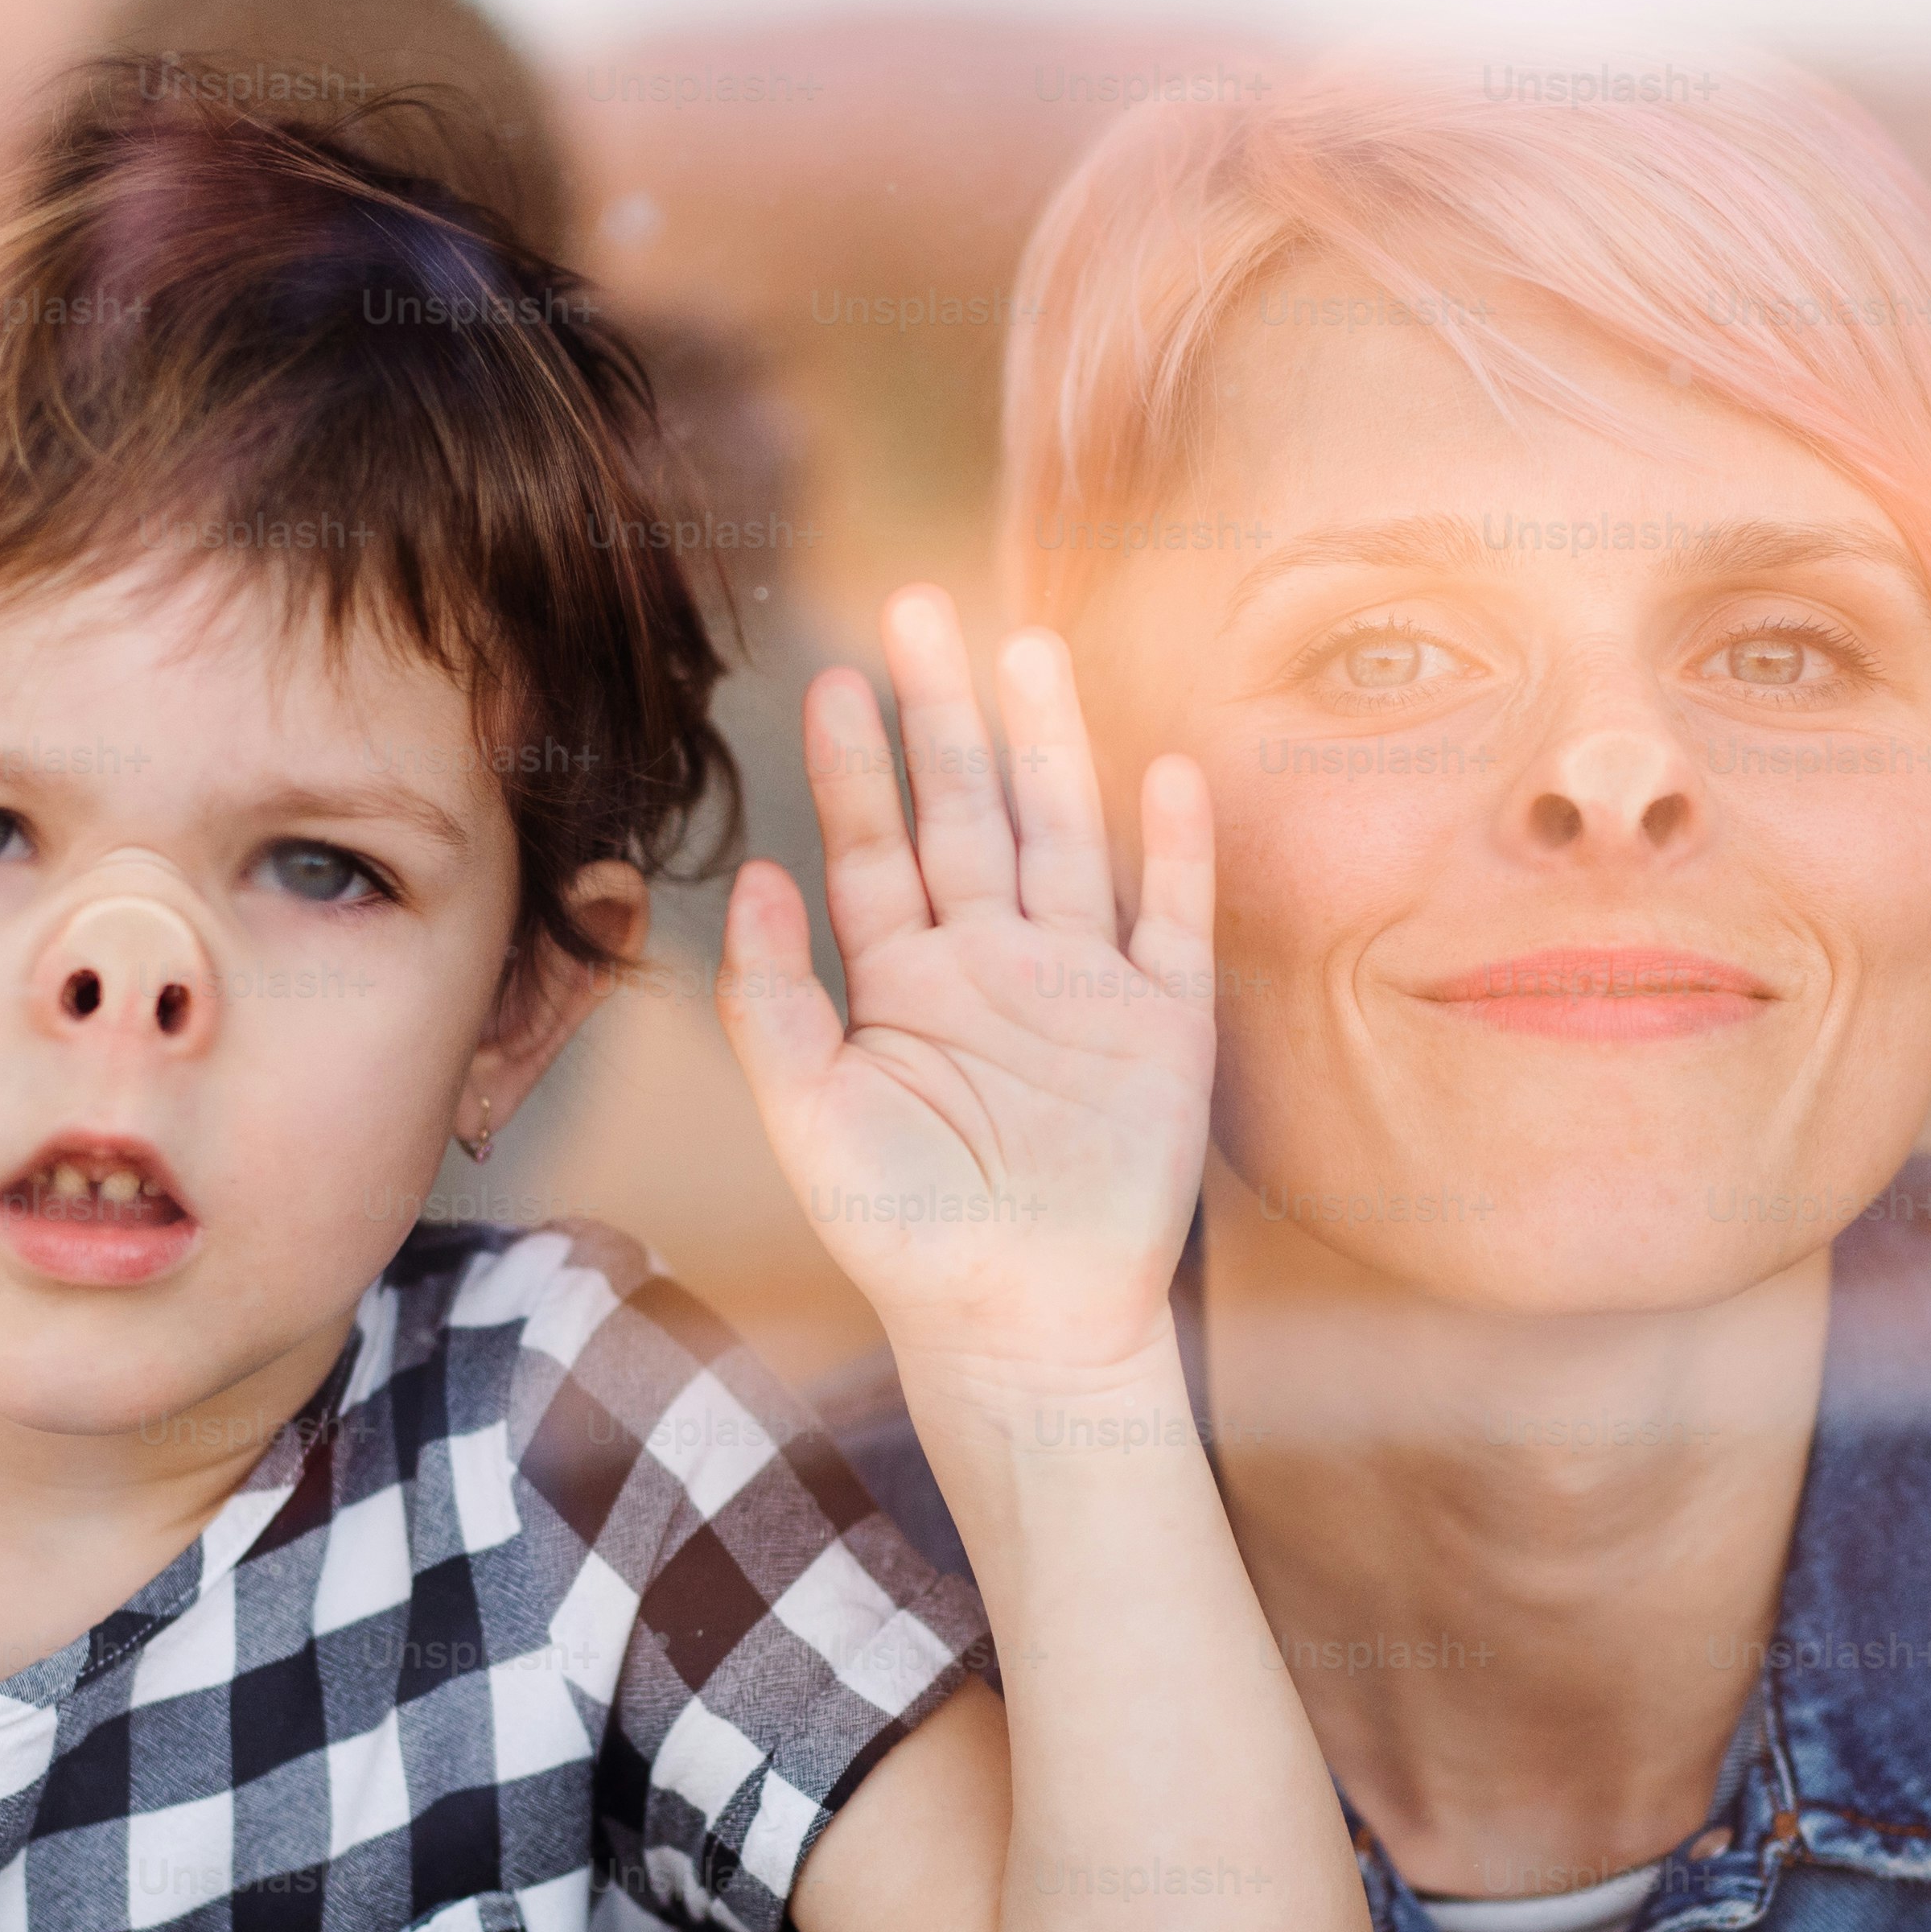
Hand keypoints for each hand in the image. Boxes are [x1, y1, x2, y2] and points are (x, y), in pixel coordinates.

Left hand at [717, 583, 1215, 1389]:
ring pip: (1065, 836)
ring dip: (1050, 746)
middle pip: (966, 811)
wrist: (1025, 1325)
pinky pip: (1173, 919)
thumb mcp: (812, 1120)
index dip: (852, 764)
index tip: (831, 679)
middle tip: (916, 606)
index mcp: (905, 986)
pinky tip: (1167, 770)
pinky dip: (1175, 848)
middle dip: (943, 713)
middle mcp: (992, 968)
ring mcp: (1082, 991)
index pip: (872, 847)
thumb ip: (776, 1002)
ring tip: (1029, 647)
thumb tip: (754, 876)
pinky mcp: (1164, 1030)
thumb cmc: (907, 1240)